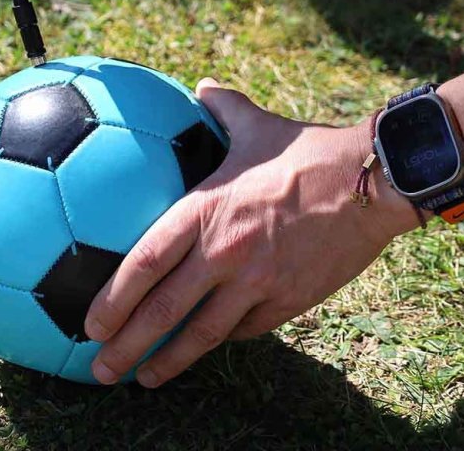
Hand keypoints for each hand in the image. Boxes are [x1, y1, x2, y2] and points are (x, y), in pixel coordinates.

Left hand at [84, 78, 423, 387]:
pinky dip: (222, 338)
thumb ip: (222, 107)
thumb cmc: (309, 151)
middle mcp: (225, 251)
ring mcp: (258, 281)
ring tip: (143, 378)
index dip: (113, 298)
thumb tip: (202, 85)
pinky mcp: (289, 299)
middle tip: (100, 369)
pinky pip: (247, 328)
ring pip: (203, 333)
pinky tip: (204, 346)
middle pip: (163, 309)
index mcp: (207, 210)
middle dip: (126, 344)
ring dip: (169, 360)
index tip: (90, 323)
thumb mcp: (257, 124)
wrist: (373, 182)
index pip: (145, 262)